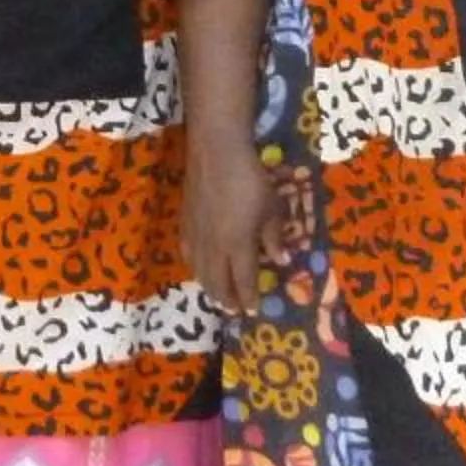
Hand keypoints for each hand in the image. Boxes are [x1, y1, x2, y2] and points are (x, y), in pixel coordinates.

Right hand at [182, 133, 278, 315]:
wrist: (215, 153)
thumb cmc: (250, 178)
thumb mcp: (272, 207)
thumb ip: (274, 236)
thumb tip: (281, 261)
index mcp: (237, 245)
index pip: (243, 280)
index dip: (248, 298)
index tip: (253, 312)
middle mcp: (214, 247)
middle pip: (218, 282)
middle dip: (227, 299)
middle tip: (234, 311)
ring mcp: (196, 236)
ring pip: (201, 272)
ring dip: (210, 288)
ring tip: (218, 297)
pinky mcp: (184, 224)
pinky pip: (188, 256)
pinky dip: (196, 269)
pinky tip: (199, 269)